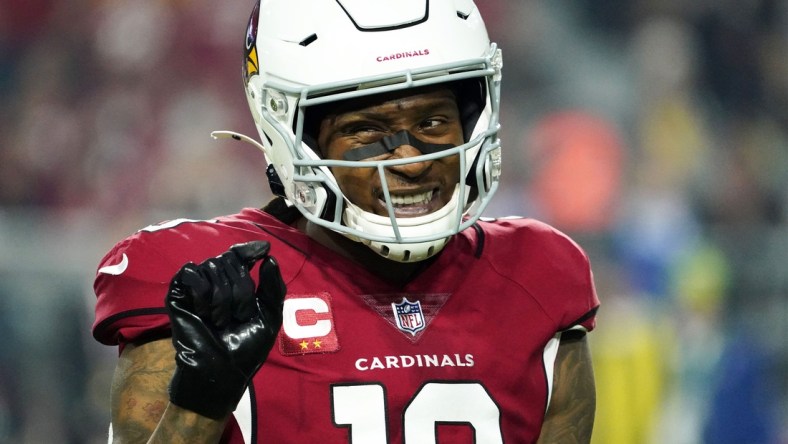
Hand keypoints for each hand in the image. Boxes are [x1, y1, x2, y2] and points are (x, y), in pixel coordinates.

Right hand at [165, 240, 285, 419]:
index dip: (250, 249)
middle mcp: (216, 283)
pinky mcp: (178, 294)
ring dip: (222, 296)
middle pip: (229, 259)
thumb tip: (269, 258)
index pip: (240, 255)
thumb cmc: (246, 348)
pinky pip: (191, 273)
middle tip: (239, 316)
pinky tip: (203, 312)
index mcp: (236, 286)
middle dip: (241, 288)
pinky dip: (202, 291)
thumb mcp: (269, 317)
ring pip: (212, 265)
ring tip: (220, 321)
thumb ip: (273, 287)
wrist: (222, 371)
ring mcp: (196, 288)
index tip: (263, 249)